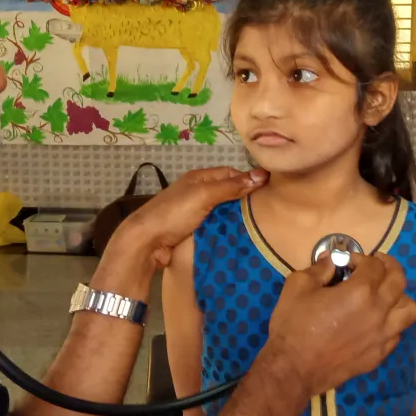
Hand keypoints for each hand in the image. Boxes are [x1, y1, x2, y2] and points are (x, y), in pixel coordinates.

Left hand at [106, 167, 266, 271]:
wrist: (146, 242)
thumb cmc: (174, 213)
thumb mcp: (204, 195)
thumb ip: (231, 186)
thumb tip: (261, 175)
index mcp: (199, 178)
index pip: (230, 173)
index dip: (248, 180)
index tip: (269, 190)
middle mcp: (197, 192)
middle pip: (227, 193)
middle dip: (244, 200)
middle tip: (268, 211)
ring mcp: (194, 213)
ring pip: (222, 212)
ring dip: (236, 217)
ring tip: (259, 226)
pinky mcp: (192, 231)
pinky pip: (215, 227)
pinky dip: (226, 230)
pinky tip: (239, 237)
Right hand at [263, 253, 415, 403]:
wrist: (293, 369)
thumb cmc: (293, 325)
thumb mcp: (297, 286)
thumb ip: (318, 269)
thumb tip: (331, 260)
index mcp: (360, 292)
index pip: (376, 265)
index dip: (362, 258)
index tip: (349, 263)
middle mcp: (379, 311)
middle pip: (399, 281)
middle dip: (388, 267)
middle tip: (375, 267)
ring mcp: (383, 336)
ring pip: (410, 309)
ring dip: (399, 296)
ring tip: (384, 295)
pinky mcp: (379, 355)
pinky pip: (398, 333)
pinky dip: (392, 322)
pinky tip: (376, 321)